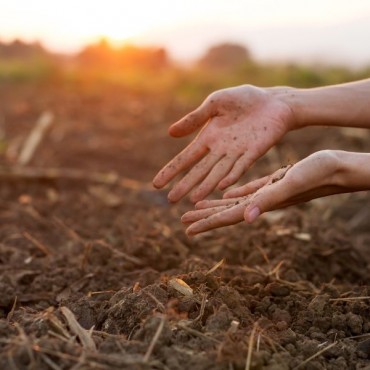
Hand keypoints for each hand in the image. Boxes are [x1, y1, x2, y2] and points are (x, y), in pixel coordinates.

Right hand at [152, 85, 294, 202]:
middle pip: (200, 170)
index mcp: (208, 138)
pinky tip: (221, 186)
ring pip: (217, 173)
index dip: (172, 171)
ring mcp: (237, 153)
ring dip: (206, 186)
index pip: (186, 158)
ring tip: (193, 200)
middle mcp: (220, 150)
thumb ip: (195, 119)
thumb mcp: (214, 104)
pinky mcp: (254, 152)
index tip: (157, 184)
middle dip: (185, 185)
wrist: (273, 101)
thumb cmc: (243, 100)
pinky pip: (241, 166)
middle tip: (171, 200)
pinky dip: (231, 176)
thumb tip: (170, 133)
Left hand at [182, 150, 361, 235]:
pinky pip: (247, 191)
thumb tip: (246, 218)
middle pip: (226, 213)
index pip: (227, 217)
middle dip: (204, 217)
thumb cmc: (318, 175)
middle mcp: (261, 202)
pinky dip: (232, 194)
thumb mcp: (290, 183)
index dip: (206, 223)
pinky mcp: (271, 183)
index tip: (186, 229)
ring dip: (214, 206)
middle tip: (182, 221)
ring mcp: (266, 194)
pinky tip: (224, 195)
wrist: (337, 168)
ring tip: (196, 208)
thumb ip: (268, 200)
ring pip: (233, 202)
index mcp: (261, 204)